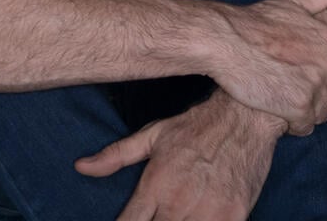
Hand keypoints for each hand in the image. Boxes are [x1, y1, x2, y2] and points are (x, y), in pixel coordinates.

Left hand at [76, 91, 279, 220]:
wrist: (245, 116)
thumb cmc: (198, 125)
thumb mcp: (153, 135)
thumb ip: (116, 156)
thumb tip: (81, 166)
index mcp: (155, 186)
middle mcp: (177, 203)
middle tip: (161, 217)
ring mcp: (207, 213)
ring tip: (178, 218)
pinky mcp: (233, 217)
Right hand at [209, 0, 326, 135]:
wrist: (226, 39)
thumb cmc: (256, 21)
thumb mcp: (294, 3)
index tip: (316, 80)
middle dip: (322, 99)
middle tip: (296, 93)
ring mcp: (315, 86)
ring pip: (323, 114)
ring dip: (307, 113)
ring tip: (285, 102)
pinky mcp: (297, 106)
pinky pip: (306, 126)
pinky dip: (294, 124)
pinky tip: (278, 112)